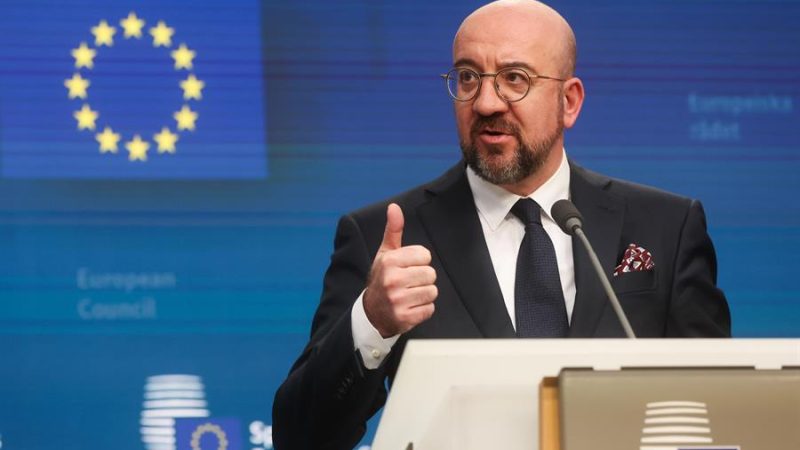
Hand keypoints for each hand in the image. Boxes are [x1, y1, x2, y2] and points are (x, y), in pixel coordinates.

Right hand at [363, 203, 437, 337]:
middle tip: (408, 284)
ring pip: (432, 292)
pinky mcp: (405, 318)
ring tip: (409, 295)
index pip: (425, 255)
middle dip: (423, 279)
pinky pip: (429, 309)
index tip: (407, 268)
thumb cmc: (382, 279)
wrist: (371, 313)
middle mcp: (392, 280)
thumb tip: (394, 207)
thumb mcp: (385, 254)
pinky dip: (423, 309)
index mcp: (389, 261)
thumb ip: (393, 230)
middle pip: (430, 274)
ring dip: (424, 295)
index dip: (419, 262)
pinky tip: (410, 307)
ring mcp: (398, 300)